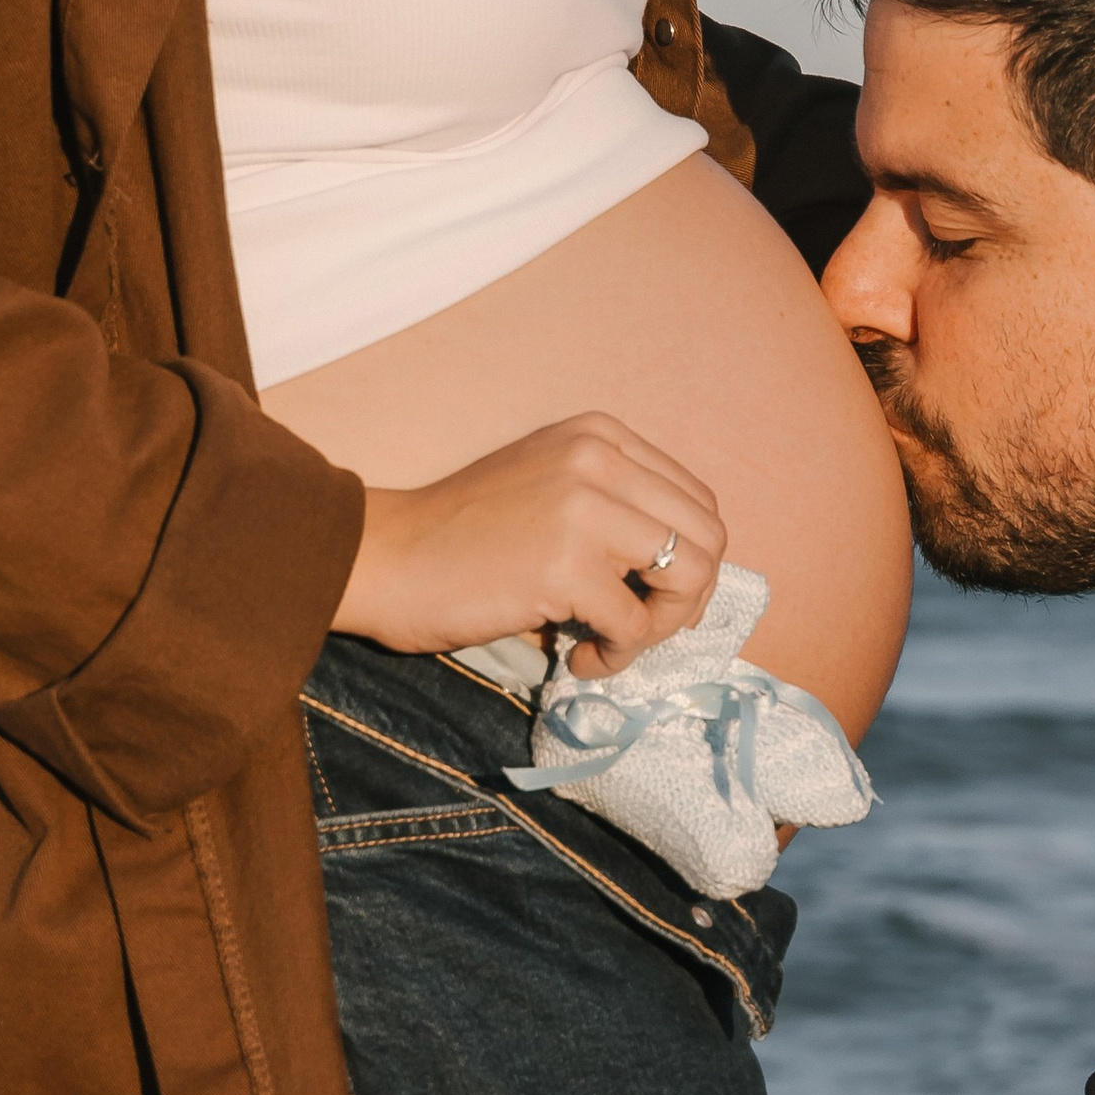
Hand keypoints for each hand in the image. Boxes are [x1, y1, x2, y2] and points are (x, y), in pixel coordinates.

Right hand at [333, 414, 725, 671]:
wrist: (384, 556)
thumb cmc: (461, 535)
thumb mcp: (550, 486)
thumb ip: (616, 506)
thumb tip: (690, 573)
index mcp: (602, 435)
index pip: (698, 501)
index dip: (690, 561)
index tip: (652, 597)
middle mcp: (601, 458)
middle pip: (710, 538)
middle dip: (687, 598)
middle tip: (640, 629)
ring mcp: (586, 508)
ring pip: (691, 577)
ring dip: (661, 628)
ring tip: (611, 643)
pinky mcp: (566, 564)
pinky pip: (636, 625)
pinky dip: (617, 655)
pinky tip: (577, 658)